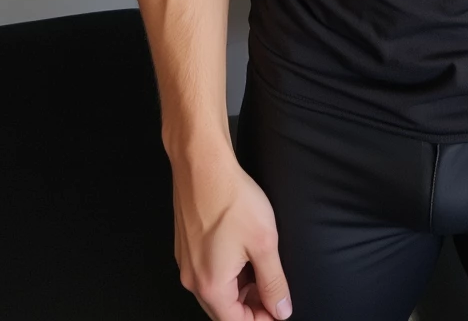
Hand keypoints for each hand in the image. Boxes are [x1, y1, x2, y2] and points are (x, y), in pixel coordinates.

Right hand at [171, 146, 292, 320]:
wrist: (202, 162)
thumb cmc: (230, 197)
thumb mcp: (264, 243)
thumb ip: (274, 281)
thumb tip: (281, 309)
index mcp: (211, 286)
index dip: (262, 318)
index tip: (279, 308)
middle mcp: (193, 279)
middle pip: (224, 309)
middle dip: (251, 304)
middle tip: (275, 288)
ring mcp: (186, 262)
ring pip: (217, 289)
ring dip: (241, 287)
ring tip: (263, 265)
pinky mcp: (185, 245)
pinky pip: (208, 270)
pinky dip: (228, 270)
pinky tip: (244, 251)